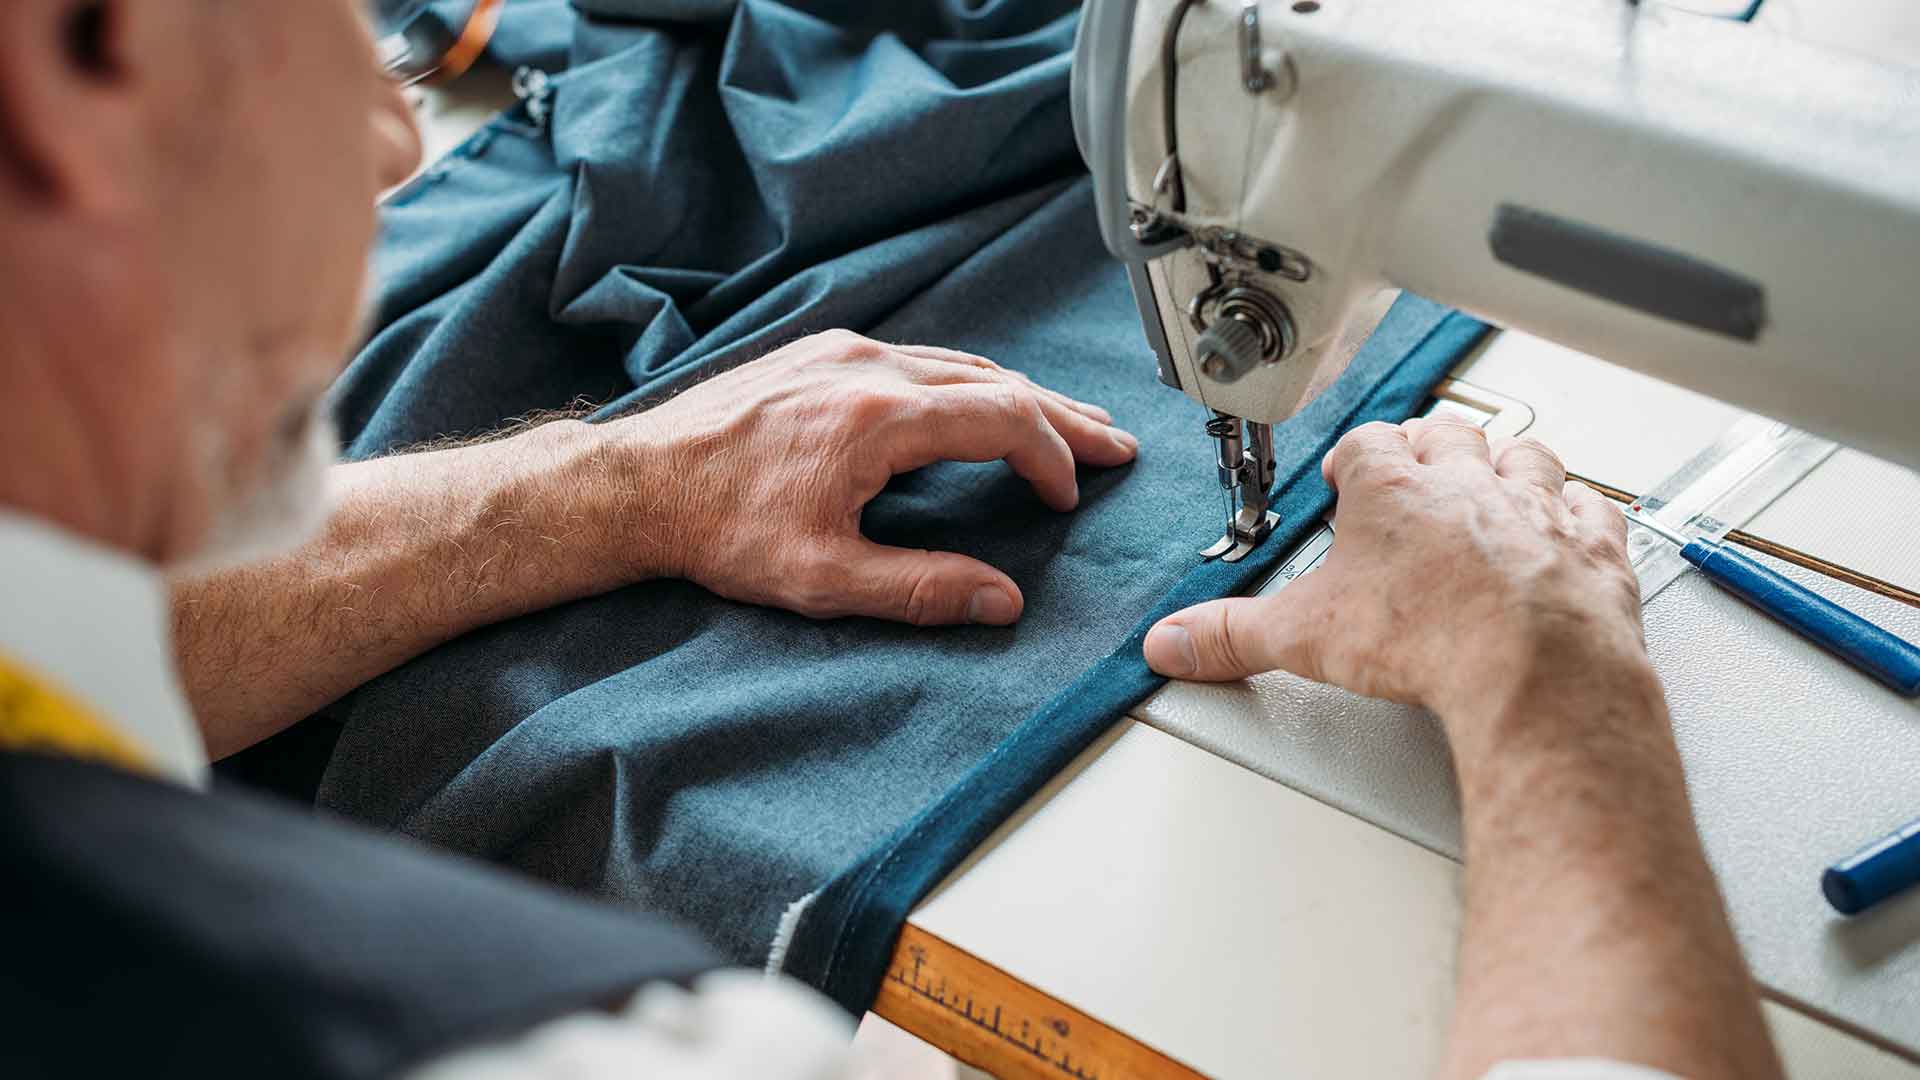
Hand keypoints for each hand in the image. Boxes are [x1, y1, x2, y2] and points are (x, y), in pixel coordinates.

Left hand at [608, 330, 1137, 625]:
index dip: (1050, 457)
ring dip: (1020, 398)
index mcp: (877, 418)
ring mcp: (843, 355)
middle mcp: (867, 369)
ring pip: (960, 365)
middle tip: (1111, 446)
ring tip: (1066, 425)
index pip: (1002, 418)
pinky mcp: (822, 356)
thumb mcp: (822, 579)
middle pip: (995, 382)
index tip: (1068, 495)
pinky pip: (919, 359)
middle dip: (1061, 418)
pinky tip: (982, 406)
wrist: (638, 482)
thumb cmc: (718, 529)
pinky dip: (969, 385)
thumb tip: (1001, 602)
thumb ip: (920, 590)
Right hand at [1142, 418, 1647, 721]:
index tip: (1344, 475)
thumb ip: (1231, 635)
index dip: (1352, 457)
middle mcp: (1469, 482)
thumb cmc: (1430, 636)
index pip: (1365, 443)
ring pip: (1525, 453)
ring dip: (1508, 462)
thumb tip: (1174, 642)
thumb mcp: (1303, 637)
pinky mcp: (1593, 545)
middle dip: (1429, 444)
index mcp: (1393, 488)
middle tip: (1416, 466)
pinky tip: (1573, 520)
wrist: (1533, 667)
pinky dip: (1581, 510)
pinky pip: (1594, 505)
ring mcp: (1538, 507)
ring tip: (1494, 478)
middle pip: (1447, 432)